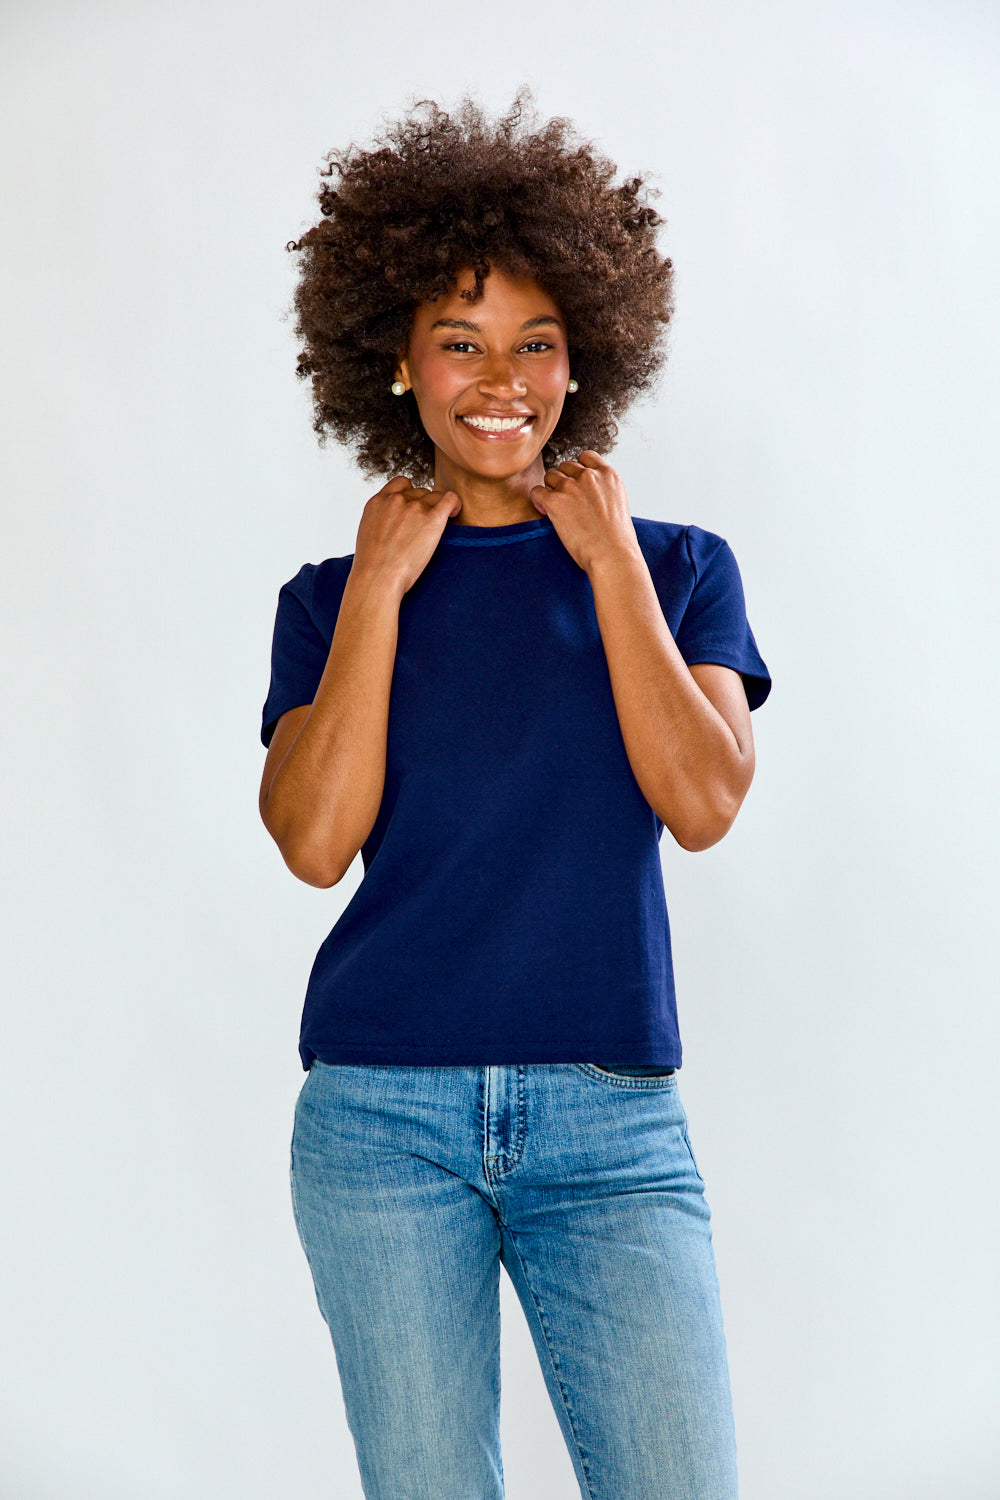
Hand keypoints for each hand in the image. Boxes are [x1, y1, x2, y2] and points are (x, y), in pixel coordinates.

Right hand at [352, 476, 461, 597]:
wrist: (378, 577)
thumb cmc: (372, 565)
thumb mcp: (367, 532)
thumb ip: (381, 519)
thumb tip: (393, 523)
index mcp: (378, 501)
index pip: (401, 483)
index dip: (411, 493)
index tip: (415, 507)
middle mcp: (396, 500)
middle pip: (420, 492)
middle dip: (424, 505)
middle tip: (424, 525)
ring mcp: (414, 507)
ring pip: (434, 496)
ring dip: (437, 507)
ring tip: (439, 523)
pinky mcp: (432, 518)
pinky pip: (450, 499)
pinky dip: (454, 504)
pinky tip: (454, 513)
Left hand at [529, 452, 637, 572]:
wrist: (612, 556)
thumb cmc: (617, 539)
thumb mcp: (618, 504)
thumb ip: (602, 490)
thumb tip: (586, 493)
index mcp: (608, 475)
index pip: (585, 456)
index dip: (578, 470)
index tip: (578, 485)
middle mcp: (589, 476)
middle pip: (565, 466)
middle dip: (564, 481)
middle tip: (567, 502)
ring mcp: (571, 487)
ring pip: (550, 476)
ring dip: (551, 490)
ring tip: (558, 509)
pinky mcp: (555, 501)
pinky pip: (537, 492)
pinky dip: (539, 501)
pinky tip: (547, 513)